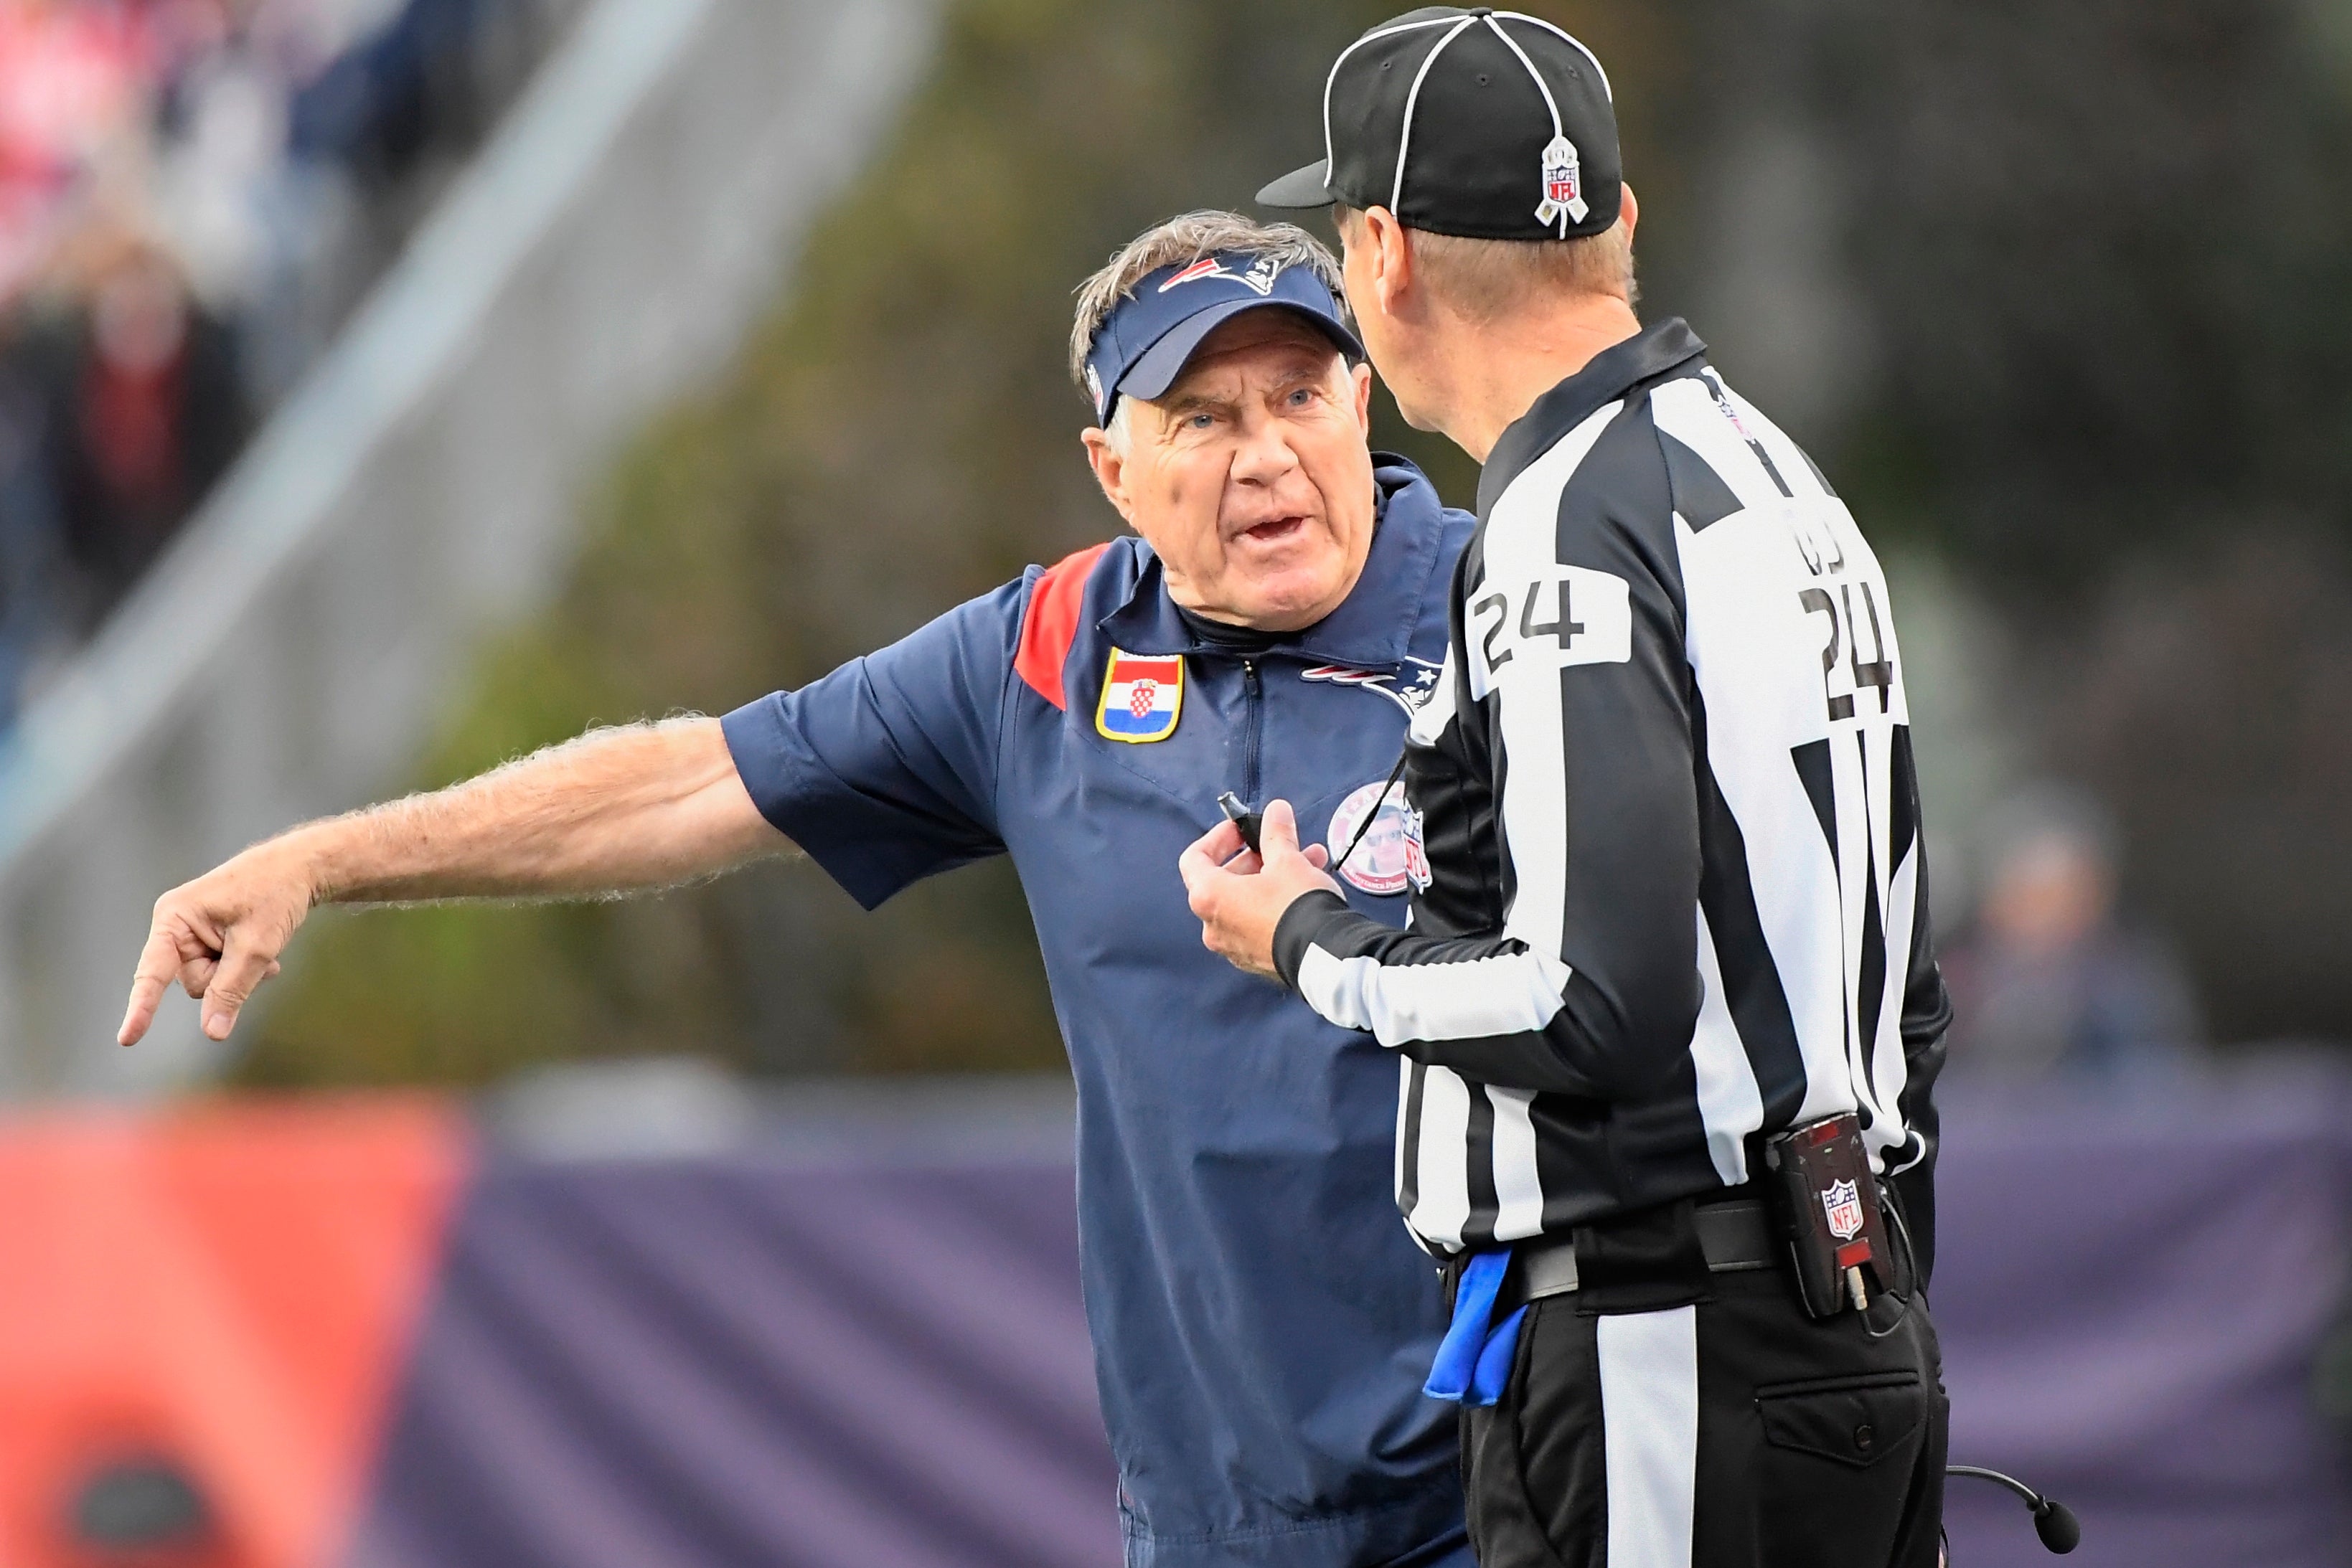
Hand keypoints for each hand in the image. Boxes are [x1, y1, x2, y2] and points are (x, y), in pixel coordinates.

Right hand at [120, 837, 312, 1045]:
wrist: (299, 868)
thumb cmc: (275, 896)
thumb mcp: (256, 947)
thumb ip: (231, 990)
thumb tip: (212, 1033)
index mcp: (174, 918)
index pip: (154, 972)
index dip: (142, 1008)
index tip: (127, 1039)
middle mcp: (175, 925)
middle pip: (192, 981)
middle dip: (227, 977)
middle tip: (255, 948)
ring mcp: (190, 932)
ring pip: (209, 981)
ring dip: (239, 972)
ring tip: (260, 943)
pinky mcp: (206, 938)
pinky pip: (219, 971)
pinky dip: (243, 967)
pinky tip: (263, 952)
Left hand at [1179, 799, 1339, 979]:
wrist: (1324, 957)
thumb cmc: (1296, 904)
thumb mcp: (1287, 860)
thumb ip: (1276, 833)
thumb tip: (1276, 810)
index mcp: (1209, 897)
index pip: (1194, 858)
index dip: (1218, 837)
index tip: (1243, 829)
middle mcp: (1213, 925)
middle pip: (1223, 880)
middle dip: (1255, 857)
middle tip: (1280, 845)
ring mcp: (1233, 947)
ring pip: (1247, 901)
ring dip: (1273, 877)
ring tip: (1310, 860)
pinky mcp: (1257, 960)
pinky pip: (1259, 923)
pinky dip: (1275, 903)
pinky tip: (1308, 889)